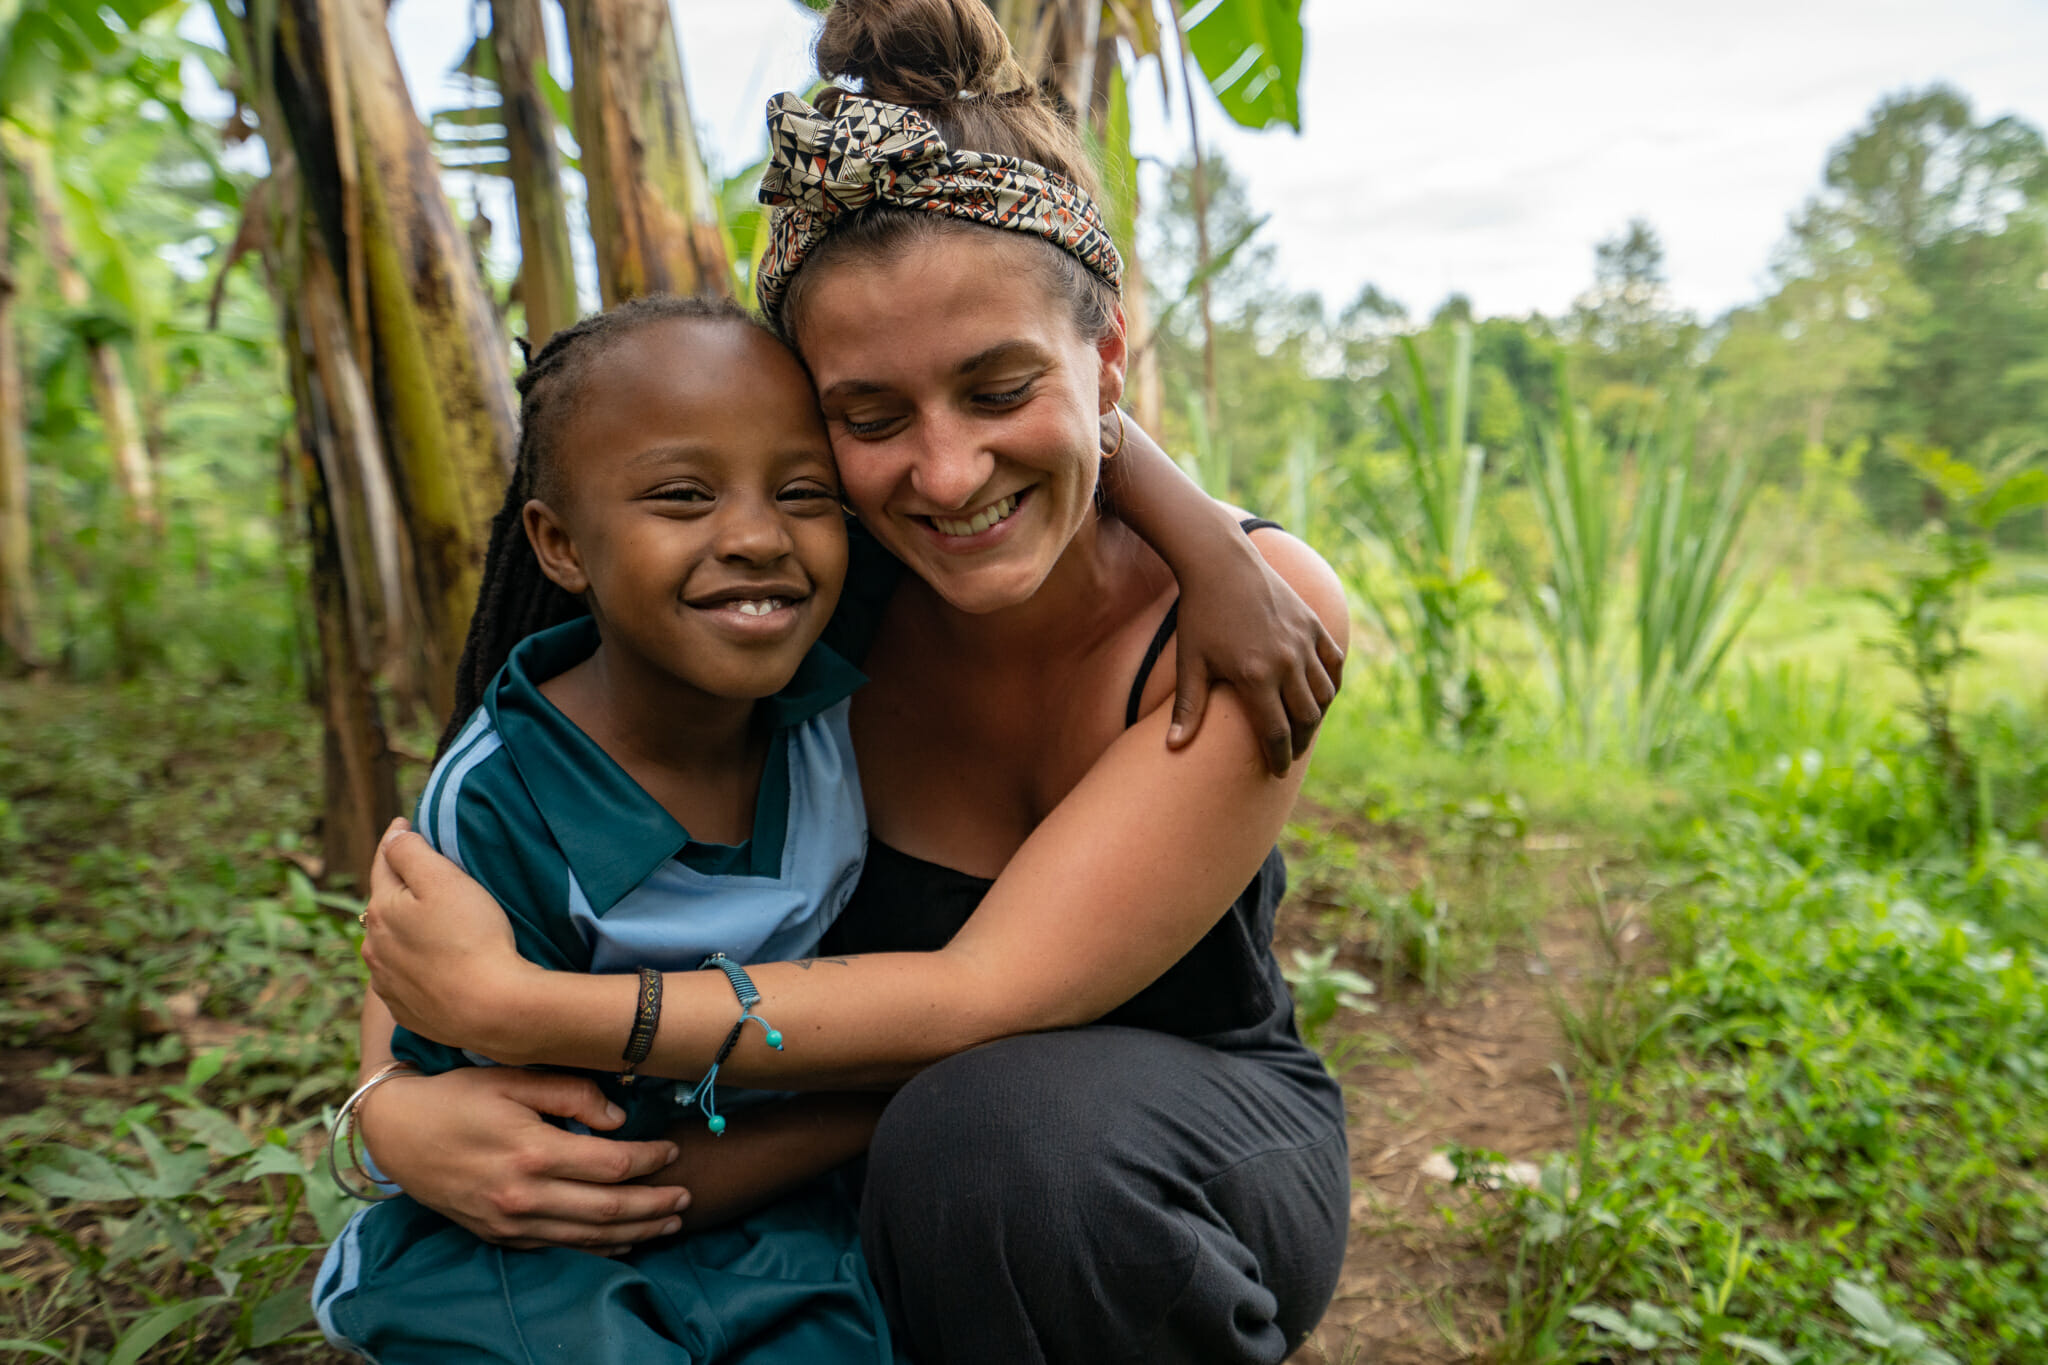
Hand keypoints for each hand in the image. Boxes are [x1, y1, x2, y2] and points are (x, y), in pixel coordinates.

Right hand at [355, 1066, 690, 1252]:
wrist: (398, 1132)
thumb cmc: (459, 1095)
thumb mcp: (513, 1077)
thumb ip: (570, 1092)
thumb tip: (618, 1119)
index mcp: (532, 1152)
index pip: (610, 1165)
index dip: (649, 1161)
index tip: (672, 1151)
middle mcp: (523, 1195)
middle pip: (607, 1209)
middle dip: (654, 1204)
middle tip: (687, 1197)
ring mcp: (509, 1221)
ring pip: (587, 1236)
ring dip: (634, 1232)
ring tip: (668, 1223)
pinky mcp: (498, 1235)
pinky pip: (558, 1248)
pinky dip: (596, 1248)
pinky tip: (621, 1241)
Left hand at [361, 820, 543, 1059]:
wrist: (491, 1008)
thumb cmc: (473, 937)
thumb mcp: (444, 880)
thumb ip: (411, 852)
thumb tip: (393, 836)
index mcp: (381, 909)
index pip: (384, 863)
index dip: (396, 839)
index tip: (404, 822)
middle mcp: (374, 947)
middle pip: (383, 906)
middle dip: (397, 888)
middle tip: (420, 875)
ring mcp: (387, 983)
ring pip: (389, 945)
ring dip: (401, 930)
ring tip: (424, 923)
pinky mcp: (406, 1010)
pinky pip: (403, 979)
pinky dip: (412, 966)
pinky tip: (431, 965)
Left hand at [1169, 526, 1343, 776]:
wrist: (1221, 563)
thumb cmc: (1200, 614)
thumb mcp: (1192, 662)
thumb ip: (1188, 707)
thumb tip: (1172, 747)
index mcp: (1255, 677)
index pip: (1276, 733)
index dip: (1278, 758)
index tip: (1276, 772)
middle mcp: (1286, 662)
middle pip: (1305, 719)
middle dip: (1299, 742)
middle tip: (1291, 753)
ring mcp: (1303, 642)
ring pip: (1324, 694)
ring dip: (1317, 716)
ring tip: (1304, 727)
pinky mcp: (1313, 625)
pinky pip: (1334, 663)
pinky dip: (1332, 684)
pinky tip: (1322, 696)